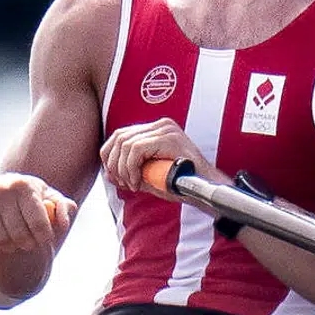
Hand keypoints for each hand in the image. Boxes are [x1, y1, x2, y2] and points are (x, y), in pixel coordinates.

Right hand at [0, 173, 74, 253]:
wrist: (1, 191)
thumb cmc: (31, 199)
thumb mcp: (51, 200)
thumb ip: (63, 209)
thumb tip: (62, 223)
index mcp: (24, 185)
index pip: (38, 224)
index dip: (43, 238)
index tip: (44, 239)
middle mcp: (1, 187)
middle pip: (19, 235)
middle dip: (27, 244)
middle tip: (29, 243)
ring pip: (0, 240)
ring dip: (10, 247)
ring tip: (14, 242)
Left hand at [99, 119, 222, 197]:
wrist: (205, 190)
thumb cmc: (180, 184)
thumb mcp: (149, 176)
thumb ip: (130, 172)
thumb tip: (108, 173)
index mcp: (156, 130)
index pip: (121, 135)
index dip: (110, 156)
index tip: (115, 177)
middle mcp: (161, 125)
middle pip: (120, 137)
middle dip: (114, 163)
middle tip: (122, 183)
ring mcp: (166, 129)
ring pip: (126, 143)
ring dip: (123, 169)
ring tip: (133, 184)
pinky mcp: (169, 138)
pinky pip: (137, 149)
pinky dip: (131, 168)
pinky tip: (138, 182)